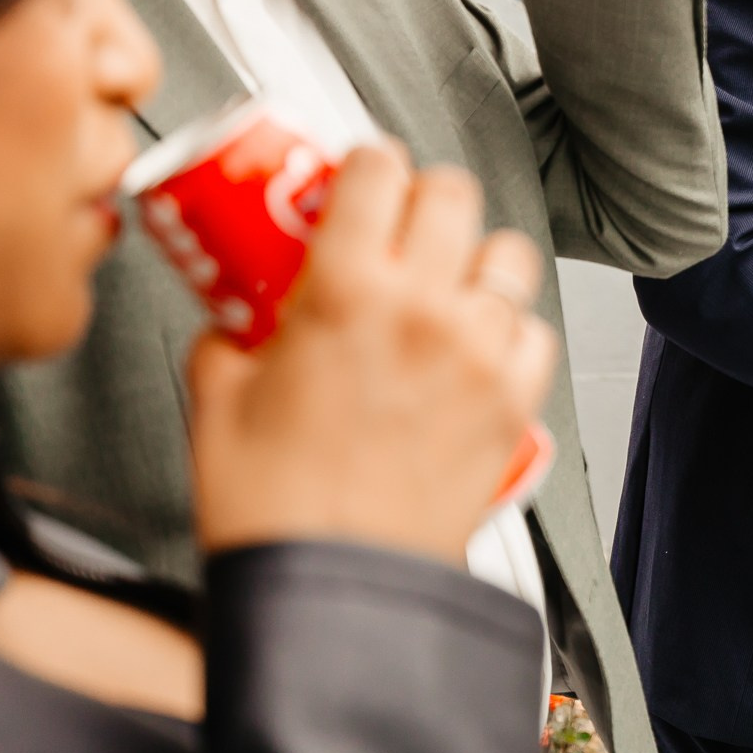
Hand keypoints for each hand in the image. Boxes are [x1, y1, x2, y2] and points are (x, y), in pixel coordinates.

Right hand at [188, 143, 559, 563]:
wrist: (333, 590)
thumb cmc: (272, 509)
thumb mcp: (216, 400)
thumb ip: (227, 337)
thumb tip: (233, 316)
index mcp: (345, 289)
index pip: (379, 168)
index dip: (367, 162)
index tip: (358, 176)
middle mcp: (426, 309)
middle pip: (453, 193)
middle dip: (424, 198)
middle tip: (400, 225)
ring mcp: (479, 353)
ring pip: (508, 257)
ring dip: (475, 260)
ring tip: (445, 285)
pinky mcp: (515, 402)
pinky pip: (536, 333)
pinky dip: (512, 332)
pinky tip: (477, 349)